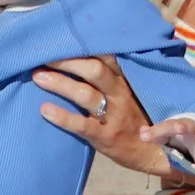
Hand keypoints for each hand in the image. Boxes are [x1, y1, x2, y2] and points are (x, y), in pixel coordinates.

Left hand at [36, 55, 175, 178]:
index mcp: (125, 81)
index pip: (105, 56)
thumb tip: (79, 61)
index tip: (60, 40)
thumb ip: (110, 79)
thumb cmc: (137, 120)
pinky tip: (45, 110)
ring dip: (60, 84)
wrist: (156, 154)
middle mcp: (120, 95)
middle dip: (67, 61)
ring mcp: (114, 116)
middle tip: (42, 56)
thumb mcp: (130, 94)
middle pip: (94, 70)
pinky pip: (82, 125)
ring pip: (85, 94)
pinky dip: (62, 117)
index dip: (82, 47)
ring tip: (38, 77)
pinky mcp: (106, 137)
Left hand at [142, 115, 194, 170]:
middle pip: (188, 126)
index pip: (167, 126)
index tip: (144, 136)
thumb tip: (142, 132)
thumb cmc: (181, 138)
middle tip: (179, 128)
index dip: (157, 131)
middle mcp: (192, 132)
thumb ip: (155, 135)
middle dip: (182, 127)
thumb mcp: (166, 136)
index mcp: (179, 126)